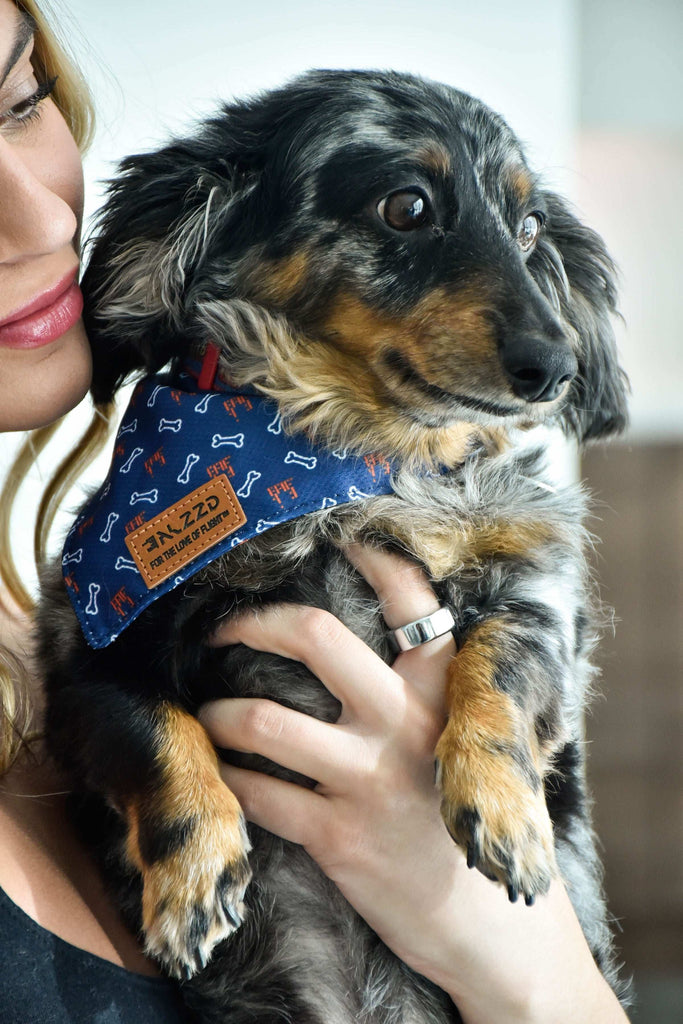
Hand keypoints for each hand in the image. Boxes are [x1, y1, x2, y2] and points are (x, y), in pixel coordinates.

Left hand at [199, 545, 627, 1023]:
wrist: (492, 925)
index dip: (368, 555)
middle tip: (223, 628)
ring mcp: (368, 780)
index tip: (335, 537)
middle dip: (252, 622)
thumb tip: (357, 642)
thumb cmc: (469, 819)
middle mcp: (405, 722)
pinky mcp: (338, 838)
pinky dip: (230, 777)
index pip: (409, 596)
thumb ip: (426, 691)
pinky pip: (257, 792)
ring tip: (211, 709)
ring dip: (221, 710)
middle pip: (313, 636)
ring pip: (263, 718)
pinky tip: (225, 771)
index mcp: (444, 690)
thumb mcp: (469, 742)